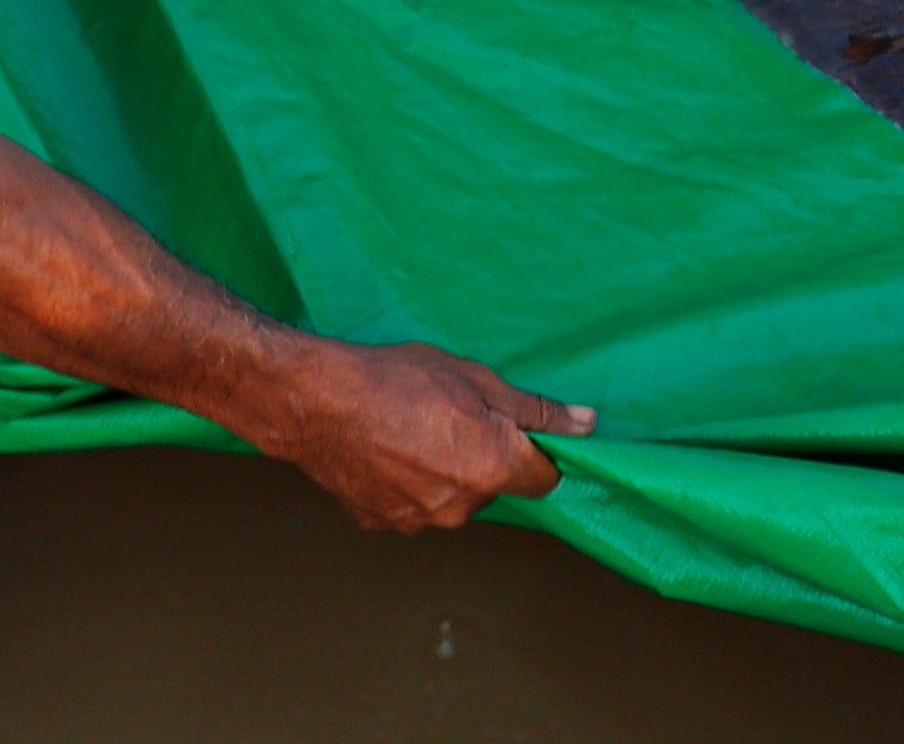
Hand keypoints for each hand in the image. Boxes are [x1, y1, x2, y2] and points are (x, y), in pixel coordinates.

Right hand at [256, 338, 584, 531]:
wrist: (318, 402)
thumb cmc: (398, 380)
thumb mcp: (476, 379)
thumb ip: (535, 410)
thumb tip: (586, 425)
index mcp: (492, 469)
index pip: (544, 479)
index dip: (538, 451)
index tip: (518, 428)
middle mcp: (461, 508)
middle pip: (495, 487)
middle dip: (486, 457)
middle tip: (453, 416)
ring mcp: (419, 521)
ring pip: (454, 499)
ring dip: (446, 473)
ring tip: (414, 430)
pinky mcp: (385, 524)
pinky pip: (414, 505)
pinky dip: (410, 484)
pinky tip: (389, 450)